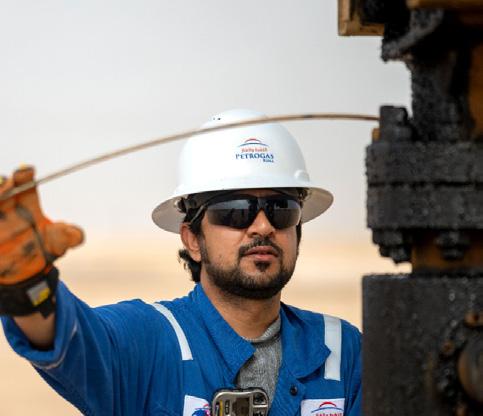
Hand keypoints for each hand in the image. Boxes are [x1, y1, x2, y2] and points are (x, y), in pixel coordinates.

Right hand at [0, 166, 83, 285]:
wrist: (25, 273)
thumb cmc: (44, 248)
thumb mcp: (58, 244)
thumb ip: (69, 236)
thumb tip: (74, 232)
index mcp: (26, 203)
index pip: (24, 183)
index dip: (24, 175)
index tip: (27, 170)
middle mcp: (6, 208)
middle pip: (1, 191)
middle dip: (2, 186)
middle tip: (7, 183)